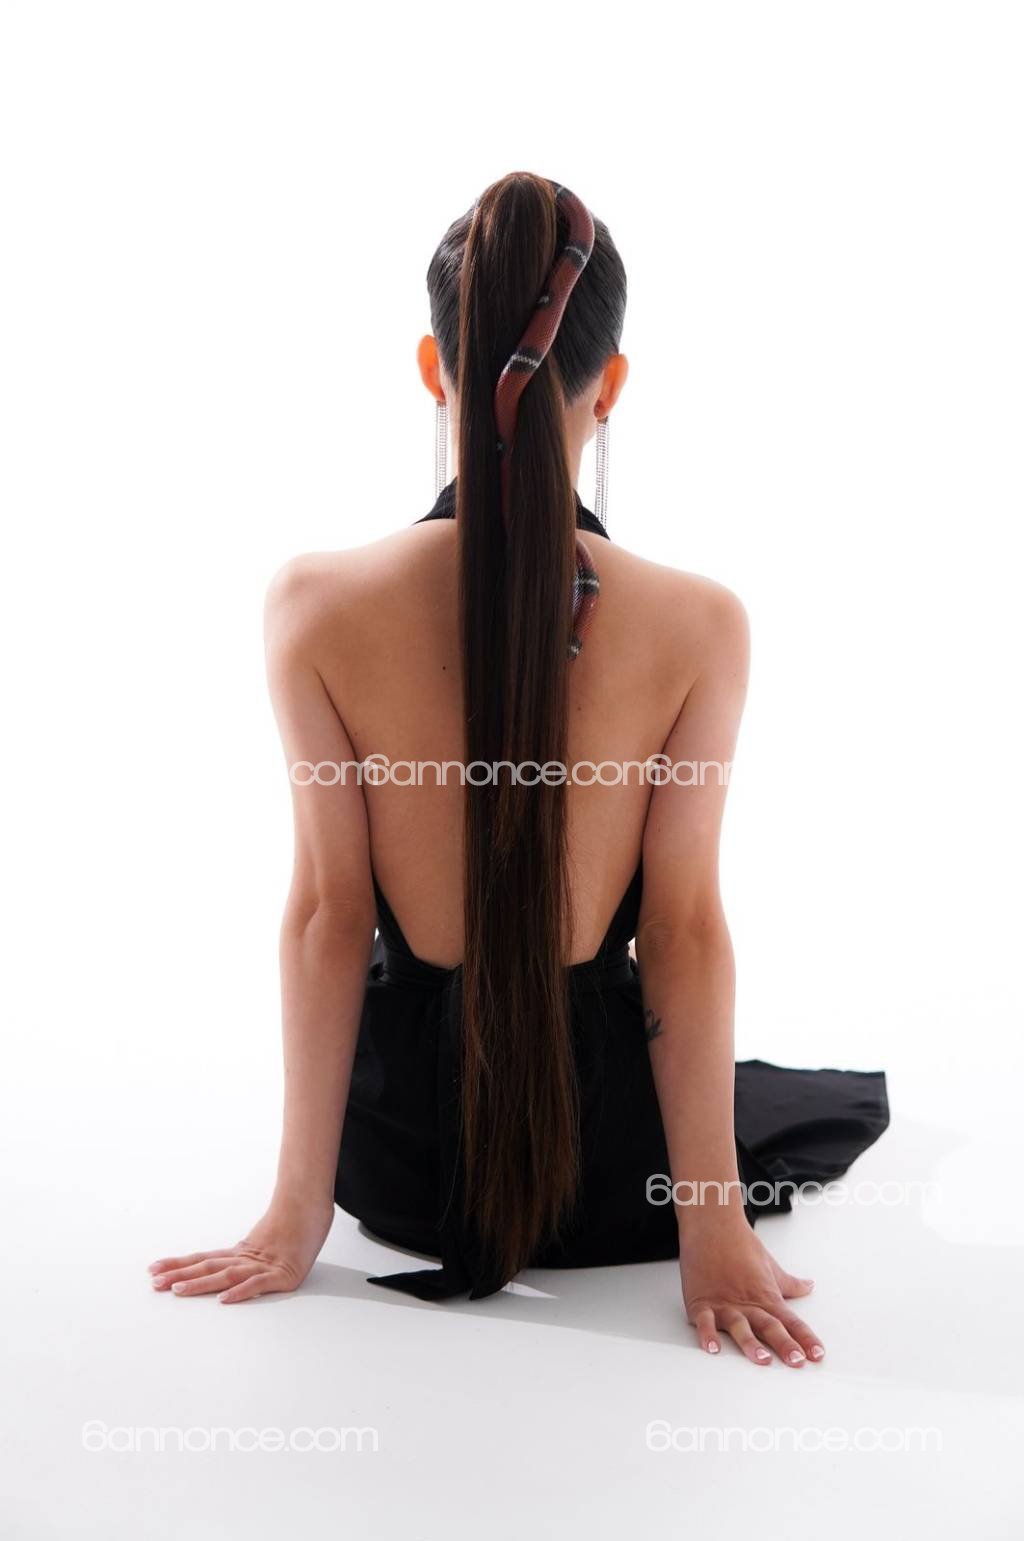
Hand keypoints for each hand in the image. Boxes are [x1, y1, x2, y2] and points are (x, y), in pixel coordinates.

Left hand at [148, 1194, 334, 1304]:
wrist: (315, 1208)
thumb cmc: (295, 1224)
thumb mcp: (266, 1242)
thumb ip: (250, 1252)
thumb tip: (233, 1261)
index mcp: (241, 1252)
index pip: (203, 1258)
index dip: (177, 1264)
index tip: (153, 1269)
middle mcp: (247, 1258)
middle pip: (207, 1266)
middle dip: (179, 1275)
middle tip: (154, 1283)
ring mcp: (264, 1266)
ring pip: (226, 1275)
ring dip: (200, 1283)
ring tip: (178, 1289)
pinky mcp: (283, 1276)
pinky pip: (257, 1285)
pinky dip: (240, 1292)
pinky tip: (223, 1300)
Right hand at [680, 1218, 823, 1366]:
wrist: (712, 1225)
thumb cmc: (741, 1245)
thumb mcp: (771, 1267)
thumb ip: (790, 1284)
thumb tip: (809, 1286)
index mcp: (766, 1296)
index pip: (791, 1321)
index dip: (805, 1339)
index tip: (817, 1355)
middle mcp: (748, 1303)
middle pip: (770, 1326)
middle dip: (784, 1345)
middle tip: (796, 1361)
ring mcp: (725, 1304)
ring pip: (740, 1326)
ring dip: (751, 1343)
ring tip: (761, 1358)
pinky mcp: (702, 1303)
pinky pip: (705, 1321)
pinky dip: (707, 1334)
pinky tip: (712, 1348)